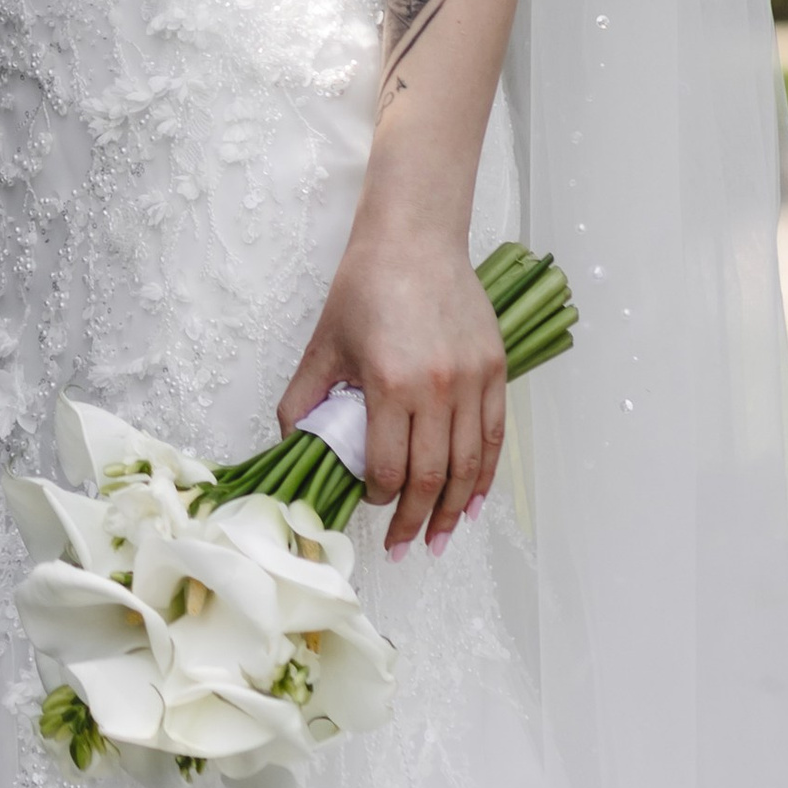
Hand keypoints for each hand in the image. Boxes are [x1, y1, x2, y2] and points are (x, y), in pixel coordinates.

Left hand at [277, 225, 504, 554]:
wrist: (415, 239)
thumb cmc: (365, 286)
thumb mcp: (323, 344)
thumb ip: (305, 399)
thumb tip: (292, 448)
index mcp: (391, 383)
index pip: (387, 466)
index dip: (378, 498)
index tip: (369, 505)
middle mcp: (438, 387)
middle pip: (431, 476)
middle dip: (415, 520)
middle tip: (404, 548)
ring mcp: (473, 380)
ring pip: (468, 465)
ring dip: (453, 510)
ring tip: (438, 538)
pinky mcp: (495, 370)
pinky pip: (493, 438)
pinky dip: (485, 476)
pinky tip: (472, 502)